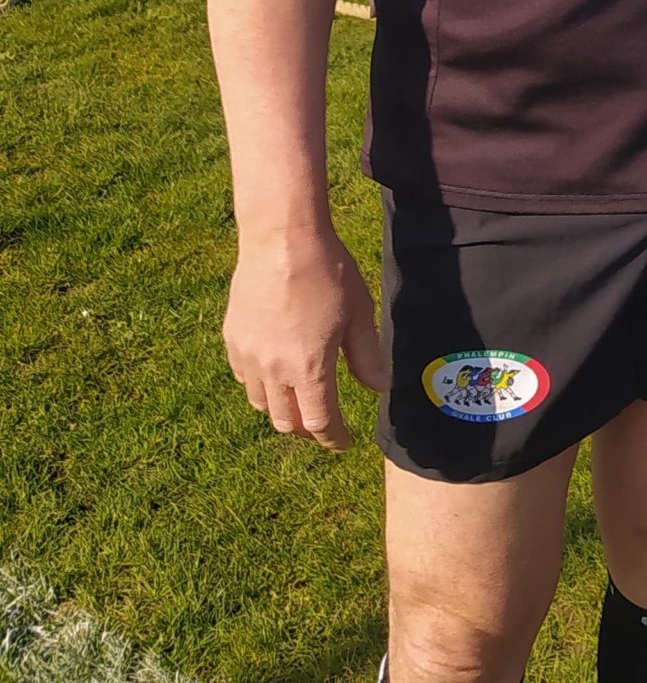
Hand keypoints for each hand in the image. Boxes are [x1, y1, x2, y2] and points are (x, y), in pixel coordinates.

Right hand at [223, 229, 387, 448]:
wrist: (281, 239)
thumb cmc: (327, 273)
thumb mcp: (359, 315)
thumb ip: (366, 357)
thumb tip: (379, 388)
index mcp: (309, 369)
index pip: (320, 422)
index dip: (334, 438)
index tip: (344, 442)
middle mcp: (274, 370)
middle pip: (286, 422)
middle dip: (307, 428)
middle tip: (323, 422)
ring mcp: (248, 355)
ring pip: (260, 403)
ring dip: (281, 410)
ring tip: (298, 400)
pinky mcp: (232, 338)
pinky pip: (243, 377)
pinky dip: (259, 385)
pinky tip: (273, 372)